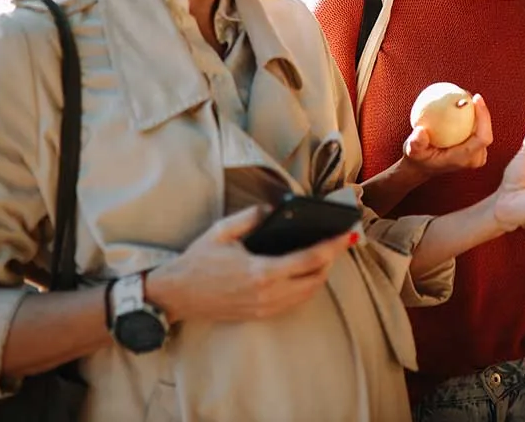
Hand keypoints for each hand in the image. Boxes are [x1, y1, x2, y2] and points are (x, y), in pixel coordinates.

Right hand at [146, 206, 353, 323]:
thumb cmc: (198, 260)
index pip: (309, 260)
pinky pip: (293, 302)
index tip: (348, 234)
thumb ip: (251, 217)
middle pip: (315, 280)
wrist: (175, 295)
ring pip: (307, 295)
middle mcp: (267, 294)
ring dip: (321, 275)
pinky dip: (306, 287)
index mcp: (260, 271)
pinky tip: (306, 271)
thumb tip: (273, 208)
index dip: (333, 246)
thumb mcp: (222, 231)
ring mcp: (264, 308)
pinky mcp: (259, 315)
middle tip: (339, 241)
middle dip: (332, 260)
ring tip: (327, 254)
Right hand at [403, 94, 492, 175]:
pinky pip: (478, 129)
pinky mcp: (475, 149)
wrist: (422, 167)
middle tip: (466, 93)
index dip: (484, 117)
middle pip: (486, 131)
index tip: (475, 98)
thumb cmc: (419, 158)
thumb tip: (421, 131)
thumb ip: (416, 143)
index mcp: (463, 158)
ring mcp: (476, 155)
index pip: (483, 138)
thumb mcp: (412, 151)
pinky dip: (473, 115)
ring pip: (484, 129)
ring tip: (464, 95)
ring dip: (477, 112)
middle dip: (481, 110)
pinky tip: (462, 103)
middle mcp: (474, 159)